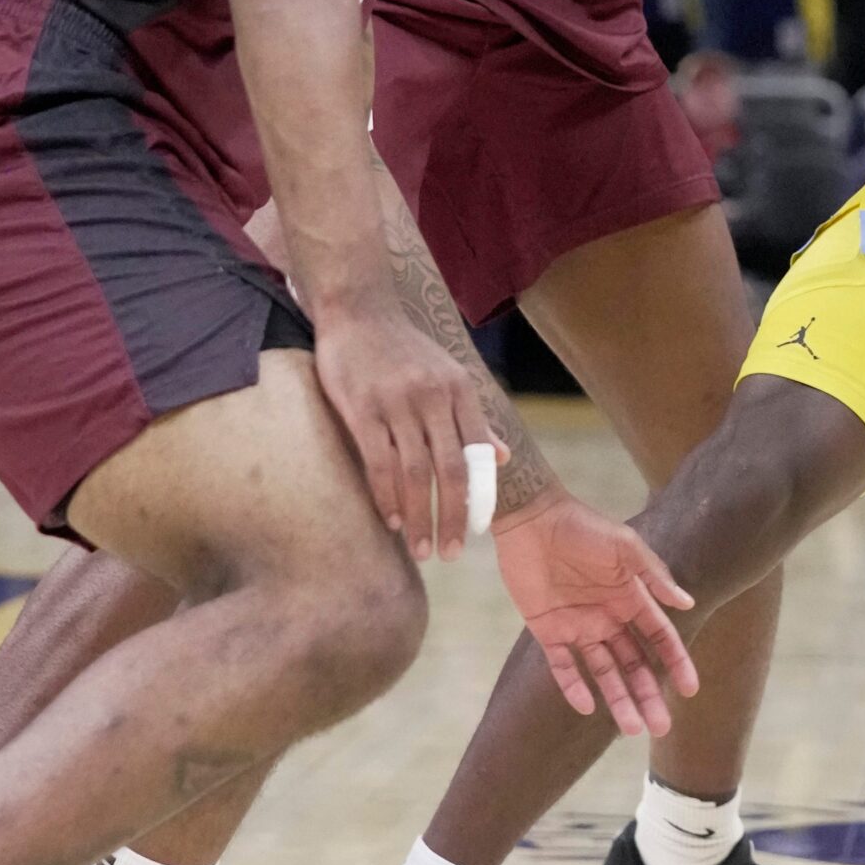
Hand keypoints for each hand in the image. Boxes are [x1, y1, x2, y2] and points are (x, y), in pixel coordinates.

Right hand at [313, 304, 496, 561]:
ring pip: (415, 471)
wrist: (360, 310)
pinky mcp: (362, 408)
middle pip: (450, 470)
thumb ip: (474, 419)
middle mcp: (434, 398)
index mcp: (460, 391)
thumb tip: (504, 457)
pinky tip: (390, 519)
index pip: (477, 455)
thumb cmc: (405, 350)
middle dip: (452, 517)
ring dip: (419, 515)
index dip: (478, 497)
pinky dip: (386, 494)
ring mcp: (398, 403)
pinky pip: (378, 460)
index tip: (475, 532)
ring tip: (420, 548)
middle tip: (450, 554)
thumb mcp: (449, 377)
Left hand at [492, 492, 697, 735]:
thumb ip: (654, 577)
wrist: (533, 521)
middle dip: (648, 694)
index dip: (676, 662)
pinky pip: (563, 667)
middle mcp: (609, 618)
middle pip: (634, 664)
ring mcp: (579, 627)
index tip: (689, 690)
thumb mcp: (625, 547)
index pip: (659, 638)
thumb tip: (687, 605)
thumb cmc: (584, 528)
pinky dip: (574, 687)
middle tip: (661, 727)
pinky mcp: (548, 631)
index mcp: (631, 598)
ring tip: (632, 729)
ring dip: (618, 699)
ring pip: (604, 672)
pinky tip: (586, 706)